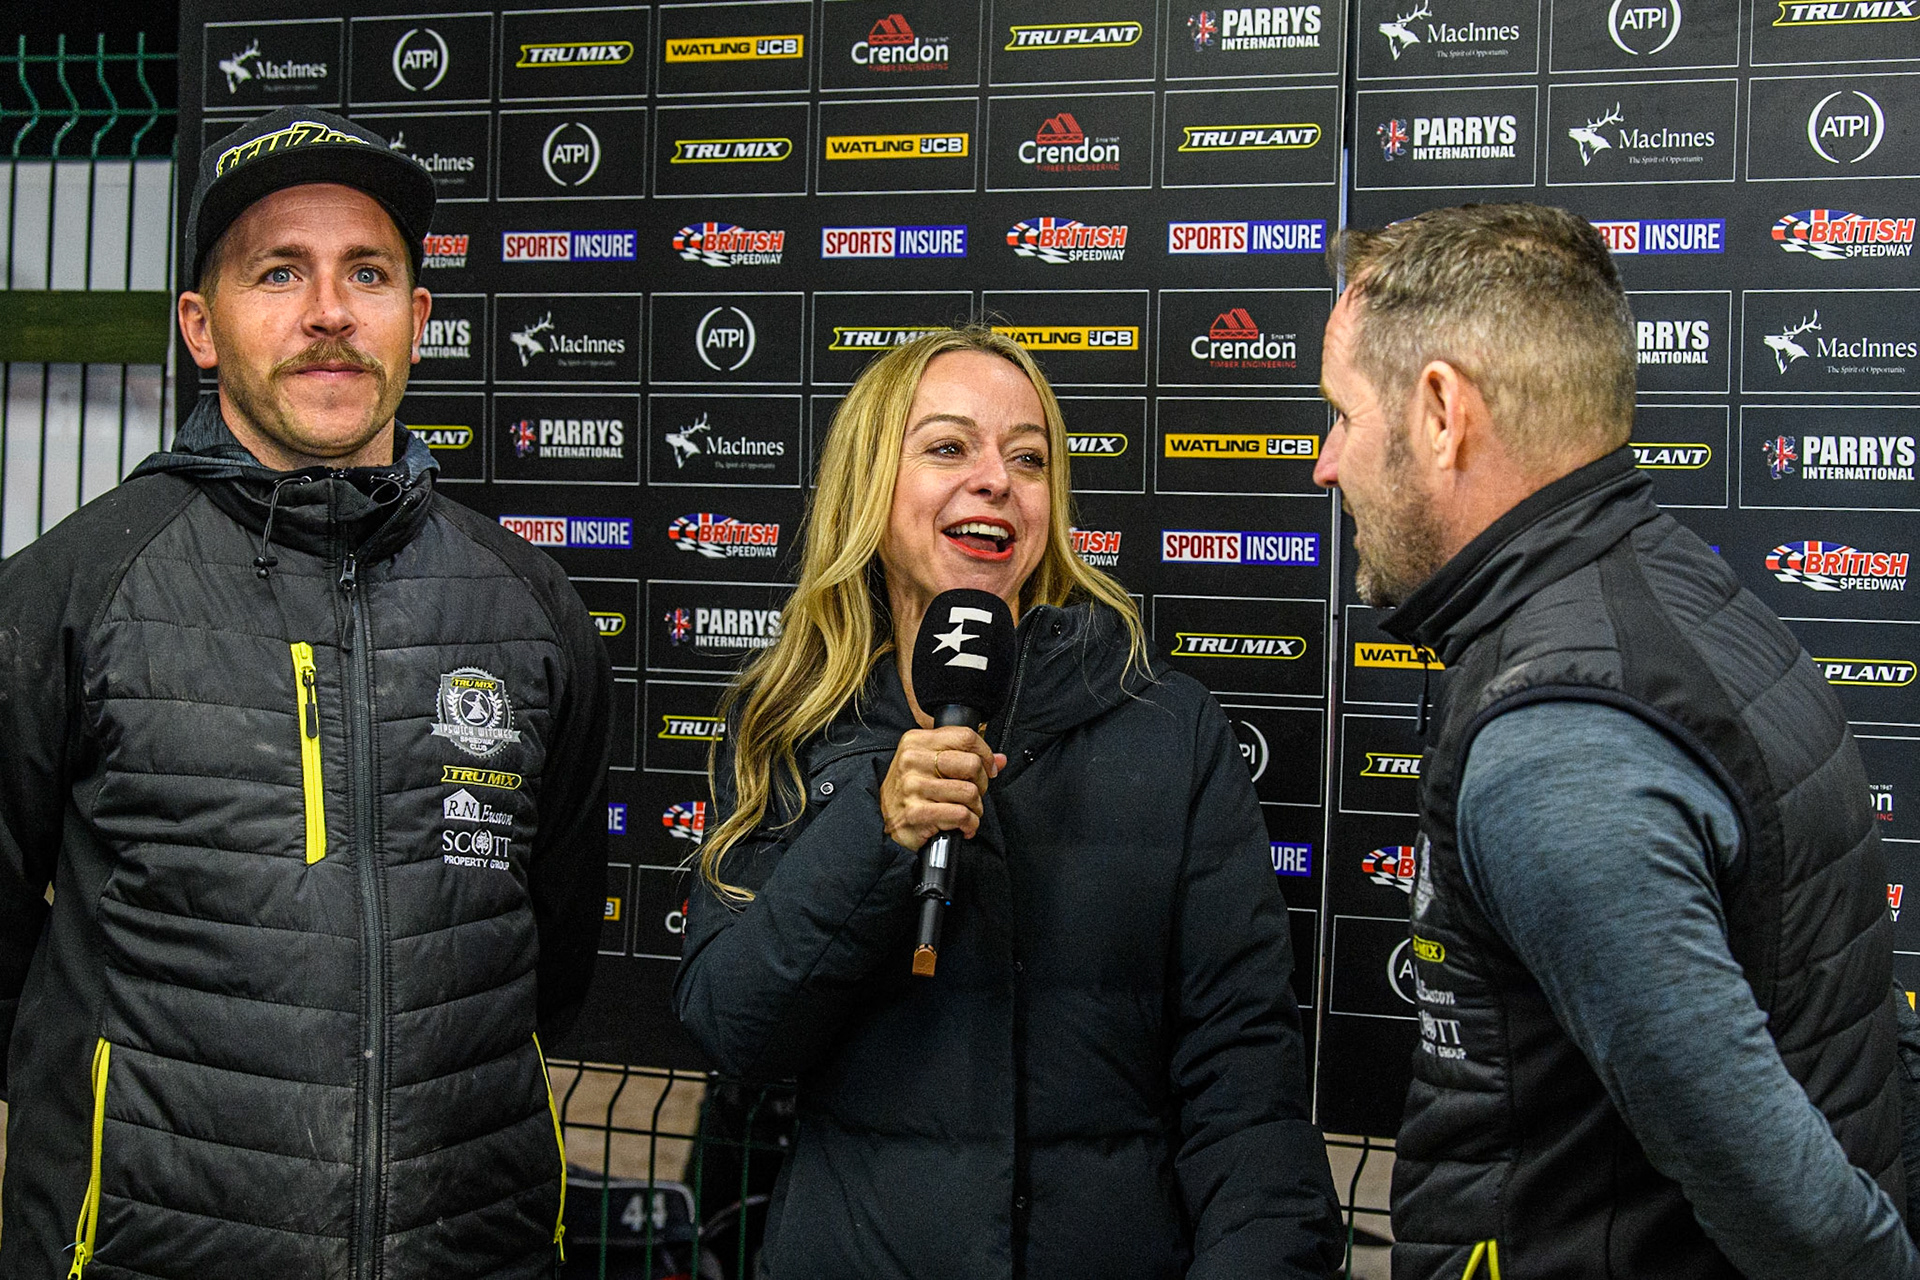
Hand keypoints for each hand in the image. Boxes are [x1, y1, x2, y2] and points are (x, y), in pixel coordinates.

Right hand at [879, 726, 1005, 851]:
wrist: (882, 821)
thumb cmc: (909, 791)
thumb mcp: (929, 764)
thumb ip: (963, 757)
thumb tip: (1000, 759)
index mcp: (915, 741)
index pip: (965, 736)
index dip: (984, 753)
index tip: (988, 768)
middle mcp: (912, 760)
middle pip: (971, 764)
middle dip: (981, 783)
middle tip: (974, 793)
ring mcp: (913, 787)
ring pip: (969, 792)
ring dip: (976, 808)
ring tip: (967, 812)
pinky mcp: (917, 813)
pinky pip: (961, 815)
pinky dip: (969, 824)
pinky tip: (963, 826)